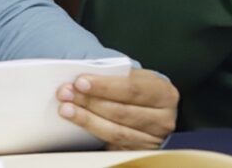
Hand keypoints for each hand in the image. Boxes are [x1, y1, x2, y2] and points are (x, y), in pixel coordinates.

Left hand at [57, 69, 178, 149]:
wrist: (159, 116)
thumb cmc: (146, 94)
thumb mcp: (142, 81)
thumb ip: (122, 79)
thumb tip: (88, 78)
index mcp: (165, 93)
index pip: (132, 89)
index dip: (105, 86)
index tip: (80, 82)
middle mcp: (163, 118)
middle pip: (122, 111)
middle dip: (91, 101)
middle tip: (67, 94)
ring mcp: (152, 139)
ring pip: (115, 131)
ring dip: (87, 119)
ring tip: (66, 109)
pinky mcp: (139, 152)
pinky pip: (113, 145)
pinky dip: (93, 134)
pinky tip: (79, 125)